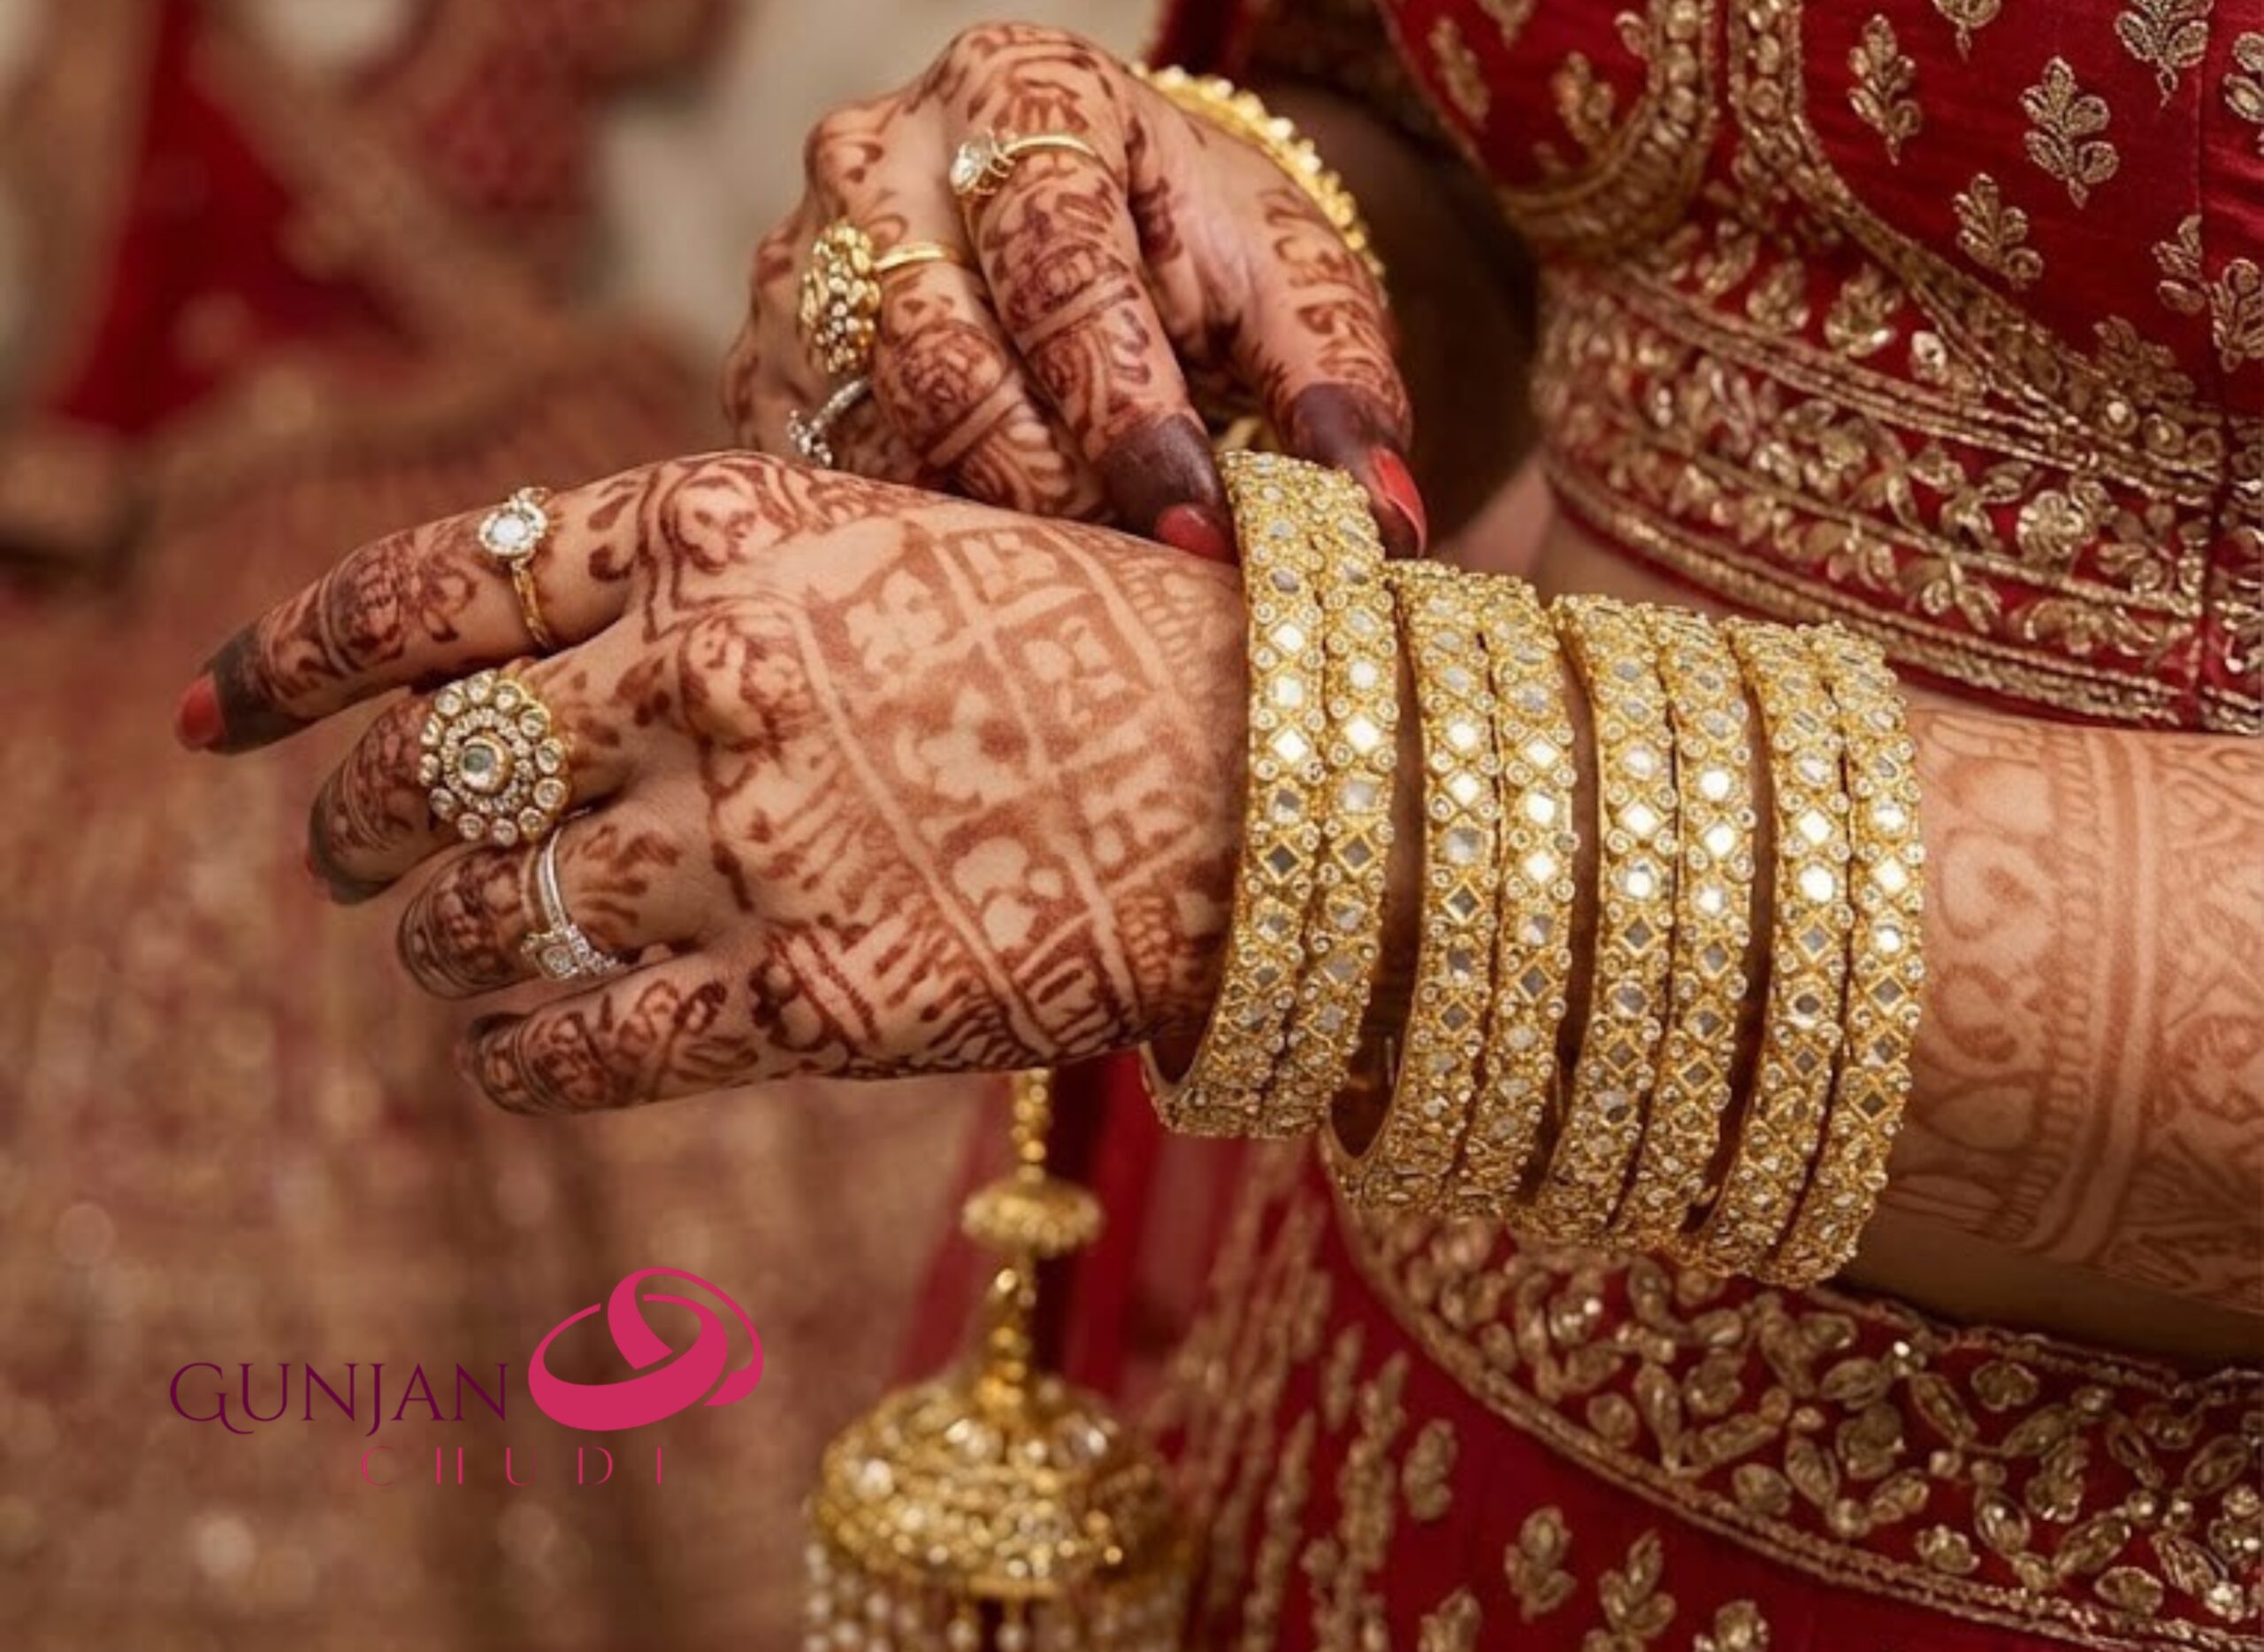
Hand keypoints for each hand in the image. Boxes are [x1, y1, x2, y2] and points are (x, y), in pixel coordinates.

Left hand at [175, 453, 1246, 1112]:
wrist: (1284, 774)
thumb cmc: (1087, 647)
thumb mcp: (877, 545)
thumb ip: (693, 589)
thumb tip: (497, 685)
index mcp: (727, 528)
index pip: (430, 589)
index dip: (292, 660)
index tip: (223, 716)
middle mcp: (721, 671)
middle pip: (434, 770)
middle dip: (354, 828)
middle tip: (345, 861)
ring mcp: (771, 839)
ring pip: (498, 919)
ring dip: (443, 948)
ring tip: (447, 956)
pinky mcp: (828, 996)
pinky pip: (596, 1044)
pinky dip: (523, 1057)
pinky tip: (510, 1054)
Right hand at [722, 23, 1420, 558]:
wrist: (1088, 221)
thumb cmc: (1198, 251)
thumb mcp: (1287, 286)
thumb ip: (1337, 388)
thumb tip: (1375, 522)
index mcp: (1024, 93)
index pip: (1057, 262)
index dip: (1128, 409)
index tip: (1194, 524)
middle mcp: (881, 161)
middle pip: (939, 356)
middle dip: (1050, 482)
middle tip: (1135, 559)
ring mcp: (801, 264)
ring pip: (870, 431)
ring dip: (979, 525)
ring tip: (1077, 571)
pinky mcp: (765, 366)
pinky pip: (816, 482)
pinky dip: (908, 541)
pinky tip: (988, 570)